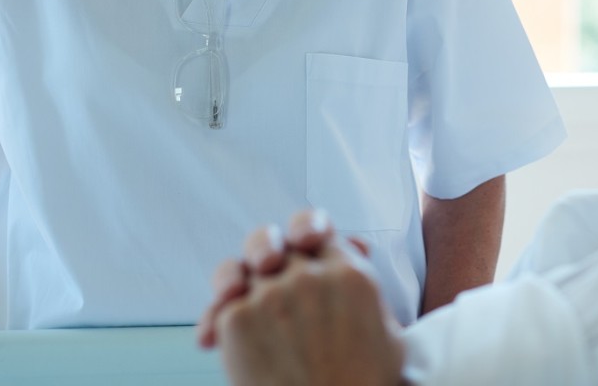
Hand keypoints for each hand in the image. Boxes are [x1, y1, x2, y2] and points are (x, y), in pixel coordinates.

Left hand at [202, 211, 401, 385]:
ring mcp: (272, 294)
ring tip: (232, 293)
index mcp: (350, 273)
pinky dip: (212, 324)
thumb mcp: (387, 330)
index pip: (316, 229)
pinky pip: (220, 308)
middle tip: (265, 265)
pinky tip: (210, 341)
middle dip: (264, 251)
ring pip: (240, 269)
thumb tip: (353, 246)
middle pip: (274, 242)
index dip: (305, 234)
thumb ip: (364, 285)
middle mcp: (309, 275)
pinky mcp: (238, 317)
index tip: (301, 248)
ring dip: (232, 281)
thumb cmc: (364, 385)